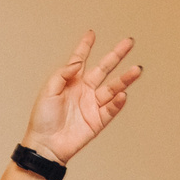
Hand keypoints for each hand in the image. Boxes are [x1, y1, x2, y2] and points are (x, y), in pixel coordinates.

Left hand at [21, 32, 141, 164]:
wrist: (46, 145)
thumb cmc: (42, 119)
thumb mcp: (48, 91)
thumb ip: (63, 74)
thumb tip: (77, 62)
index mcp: (71, 82)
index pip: (80, 59)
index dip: (85, 46)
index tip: (91, 33)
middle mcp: (84, 90)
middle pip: (104, 68)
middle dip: (116, 55)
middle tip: (129, 42)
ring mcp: (93, 105)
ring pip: (113, 87)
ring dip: (125, 79)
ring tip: (136, 70)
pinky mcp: (98, 120)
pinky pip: (111, 109)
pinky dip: (118, 102)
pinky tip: (123, 94)